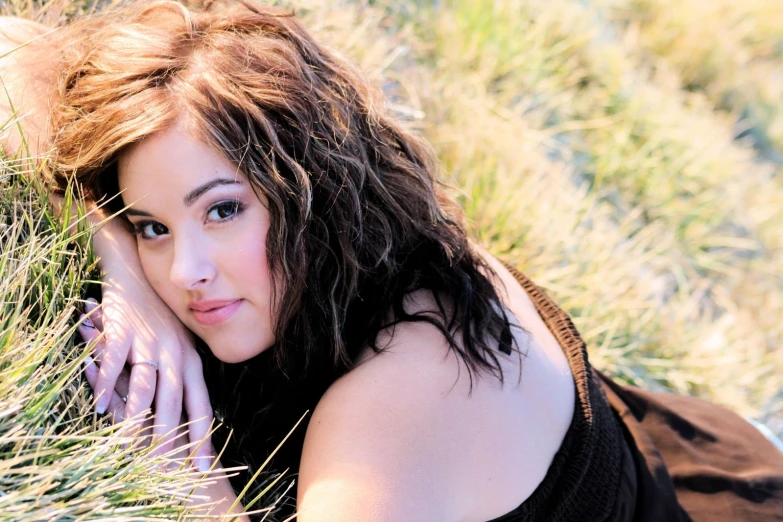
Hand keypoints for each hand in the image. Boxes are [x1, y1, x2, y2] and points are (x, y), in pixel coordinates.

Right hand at [83, 218, 213, 469]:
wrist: (138, 273)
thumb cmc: (160, 316)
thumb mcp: (180, 345)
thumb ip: (183, 377)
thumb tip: (189, 413)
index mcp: (191, 360)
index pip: (201, 405)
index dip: (203, 436)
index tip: (203, 466)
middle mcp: (174, 353)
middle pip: (174, 401)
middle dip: (170, 437)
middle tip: (165, 468)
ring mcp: (149, 342)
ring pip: (145, 386)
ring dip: (138, 417)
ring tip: (132, 446)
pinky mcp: (123, 331)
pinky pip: (115, 362)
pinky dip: (107, 385)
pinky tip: (101, 406)